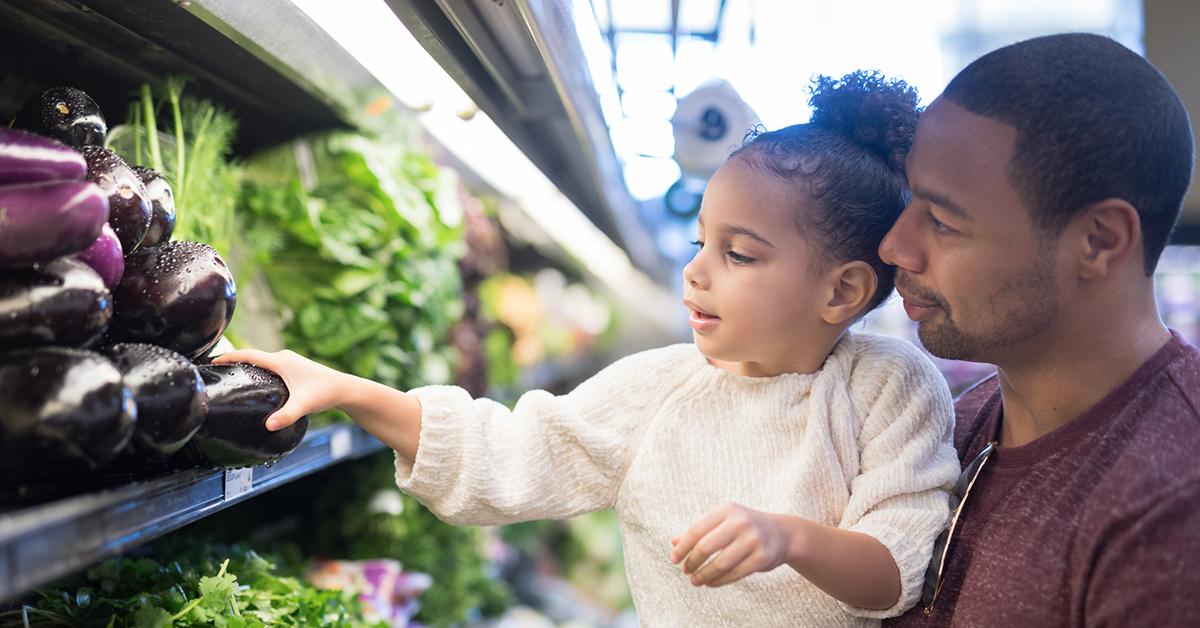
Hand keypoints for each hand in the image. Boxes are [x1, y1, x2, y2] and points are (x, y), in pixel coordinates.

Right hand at [211, 349, 347, 429]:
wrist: (344, 389)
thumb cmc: (324, 393)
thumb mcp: (303, 404)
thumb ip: (286, 415)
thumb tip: (268, 426)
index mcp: (281, 361)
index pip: (248, 354)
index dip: (229, 356)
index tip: (212, 360)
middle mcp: (284, 357)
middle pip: (252, 356)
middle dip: (234, 361)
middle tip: (216, 370)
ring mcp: (289, 362)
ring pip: (262, 361)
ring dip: (246, 365)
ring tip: (230, 375)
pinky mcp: (294, 368)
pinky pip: (269, 366)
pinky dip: (258, 370)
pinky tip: (254, 382)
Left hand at [669, 503, 791, 587]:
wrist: (781, 533)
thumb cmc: (744, 527)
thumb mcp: (723, 521)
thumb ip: (699, 530)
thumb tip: (673, 543)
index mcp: (726, 510)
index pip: (696, 530)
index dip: (682, 547)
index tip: (674, 559)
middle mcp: (740, 522)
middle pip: (705, 547)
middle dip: (691, 562)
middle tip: (685, 571)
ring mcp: (753, 540)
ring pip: (719, 564)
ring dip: (704, 575)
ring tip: (695, 581)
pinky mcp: (762, 557)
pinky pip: (734, 574)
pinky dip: (718, 581)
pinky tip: (710, 583)